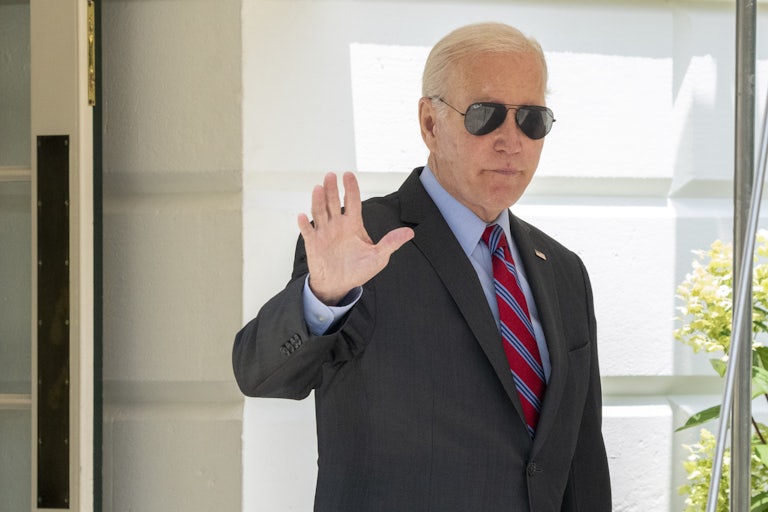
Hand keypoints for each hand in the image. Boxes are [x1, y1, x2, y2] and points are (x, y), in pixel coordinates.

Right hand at [297, 172, 413, 304]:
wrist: (340, 285)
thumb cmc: (357, 270)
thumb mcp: (378, 257)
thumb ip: (391, 243)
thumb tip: (409, 233)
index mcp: (353, 224)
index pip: (352, 201)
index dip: (350, 188)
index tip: (348, 175)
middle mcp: (337, 225)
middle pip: (333, 202)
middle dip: (332, 189)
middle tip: (331, 176)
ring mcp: (324, 233)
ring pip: (320, 212)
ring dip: (318, 201)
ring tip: (318, 189)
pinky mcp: (314, 244)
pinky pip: (308, 233)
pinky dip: (305, 225)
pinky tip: (303, 216)